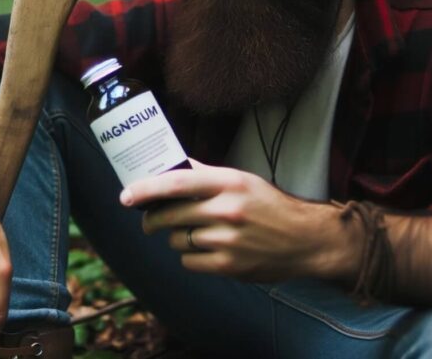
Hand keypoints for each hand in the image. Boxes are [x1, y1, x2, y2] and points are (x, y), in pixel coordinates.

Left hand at [120, 160, 355, 281]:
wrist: (306, 240)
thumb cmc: (269, 206)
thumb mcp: (241, 180)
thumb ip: (205, 174)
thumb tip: (170, 165)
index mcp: (229, 182)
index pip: (176, 183)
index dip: (146, 189)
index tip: (125, 196)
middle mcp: (227, 209)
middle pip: (169, 215)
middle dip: (152, 219)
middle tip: (149, 221)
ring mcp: (228, 240)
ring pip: (177, 239)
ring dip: (177, 238)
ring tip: (195, 234)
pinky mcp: (230, 266)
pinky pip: (189, 261)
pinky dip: (191, 256)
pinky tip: (206, 250)